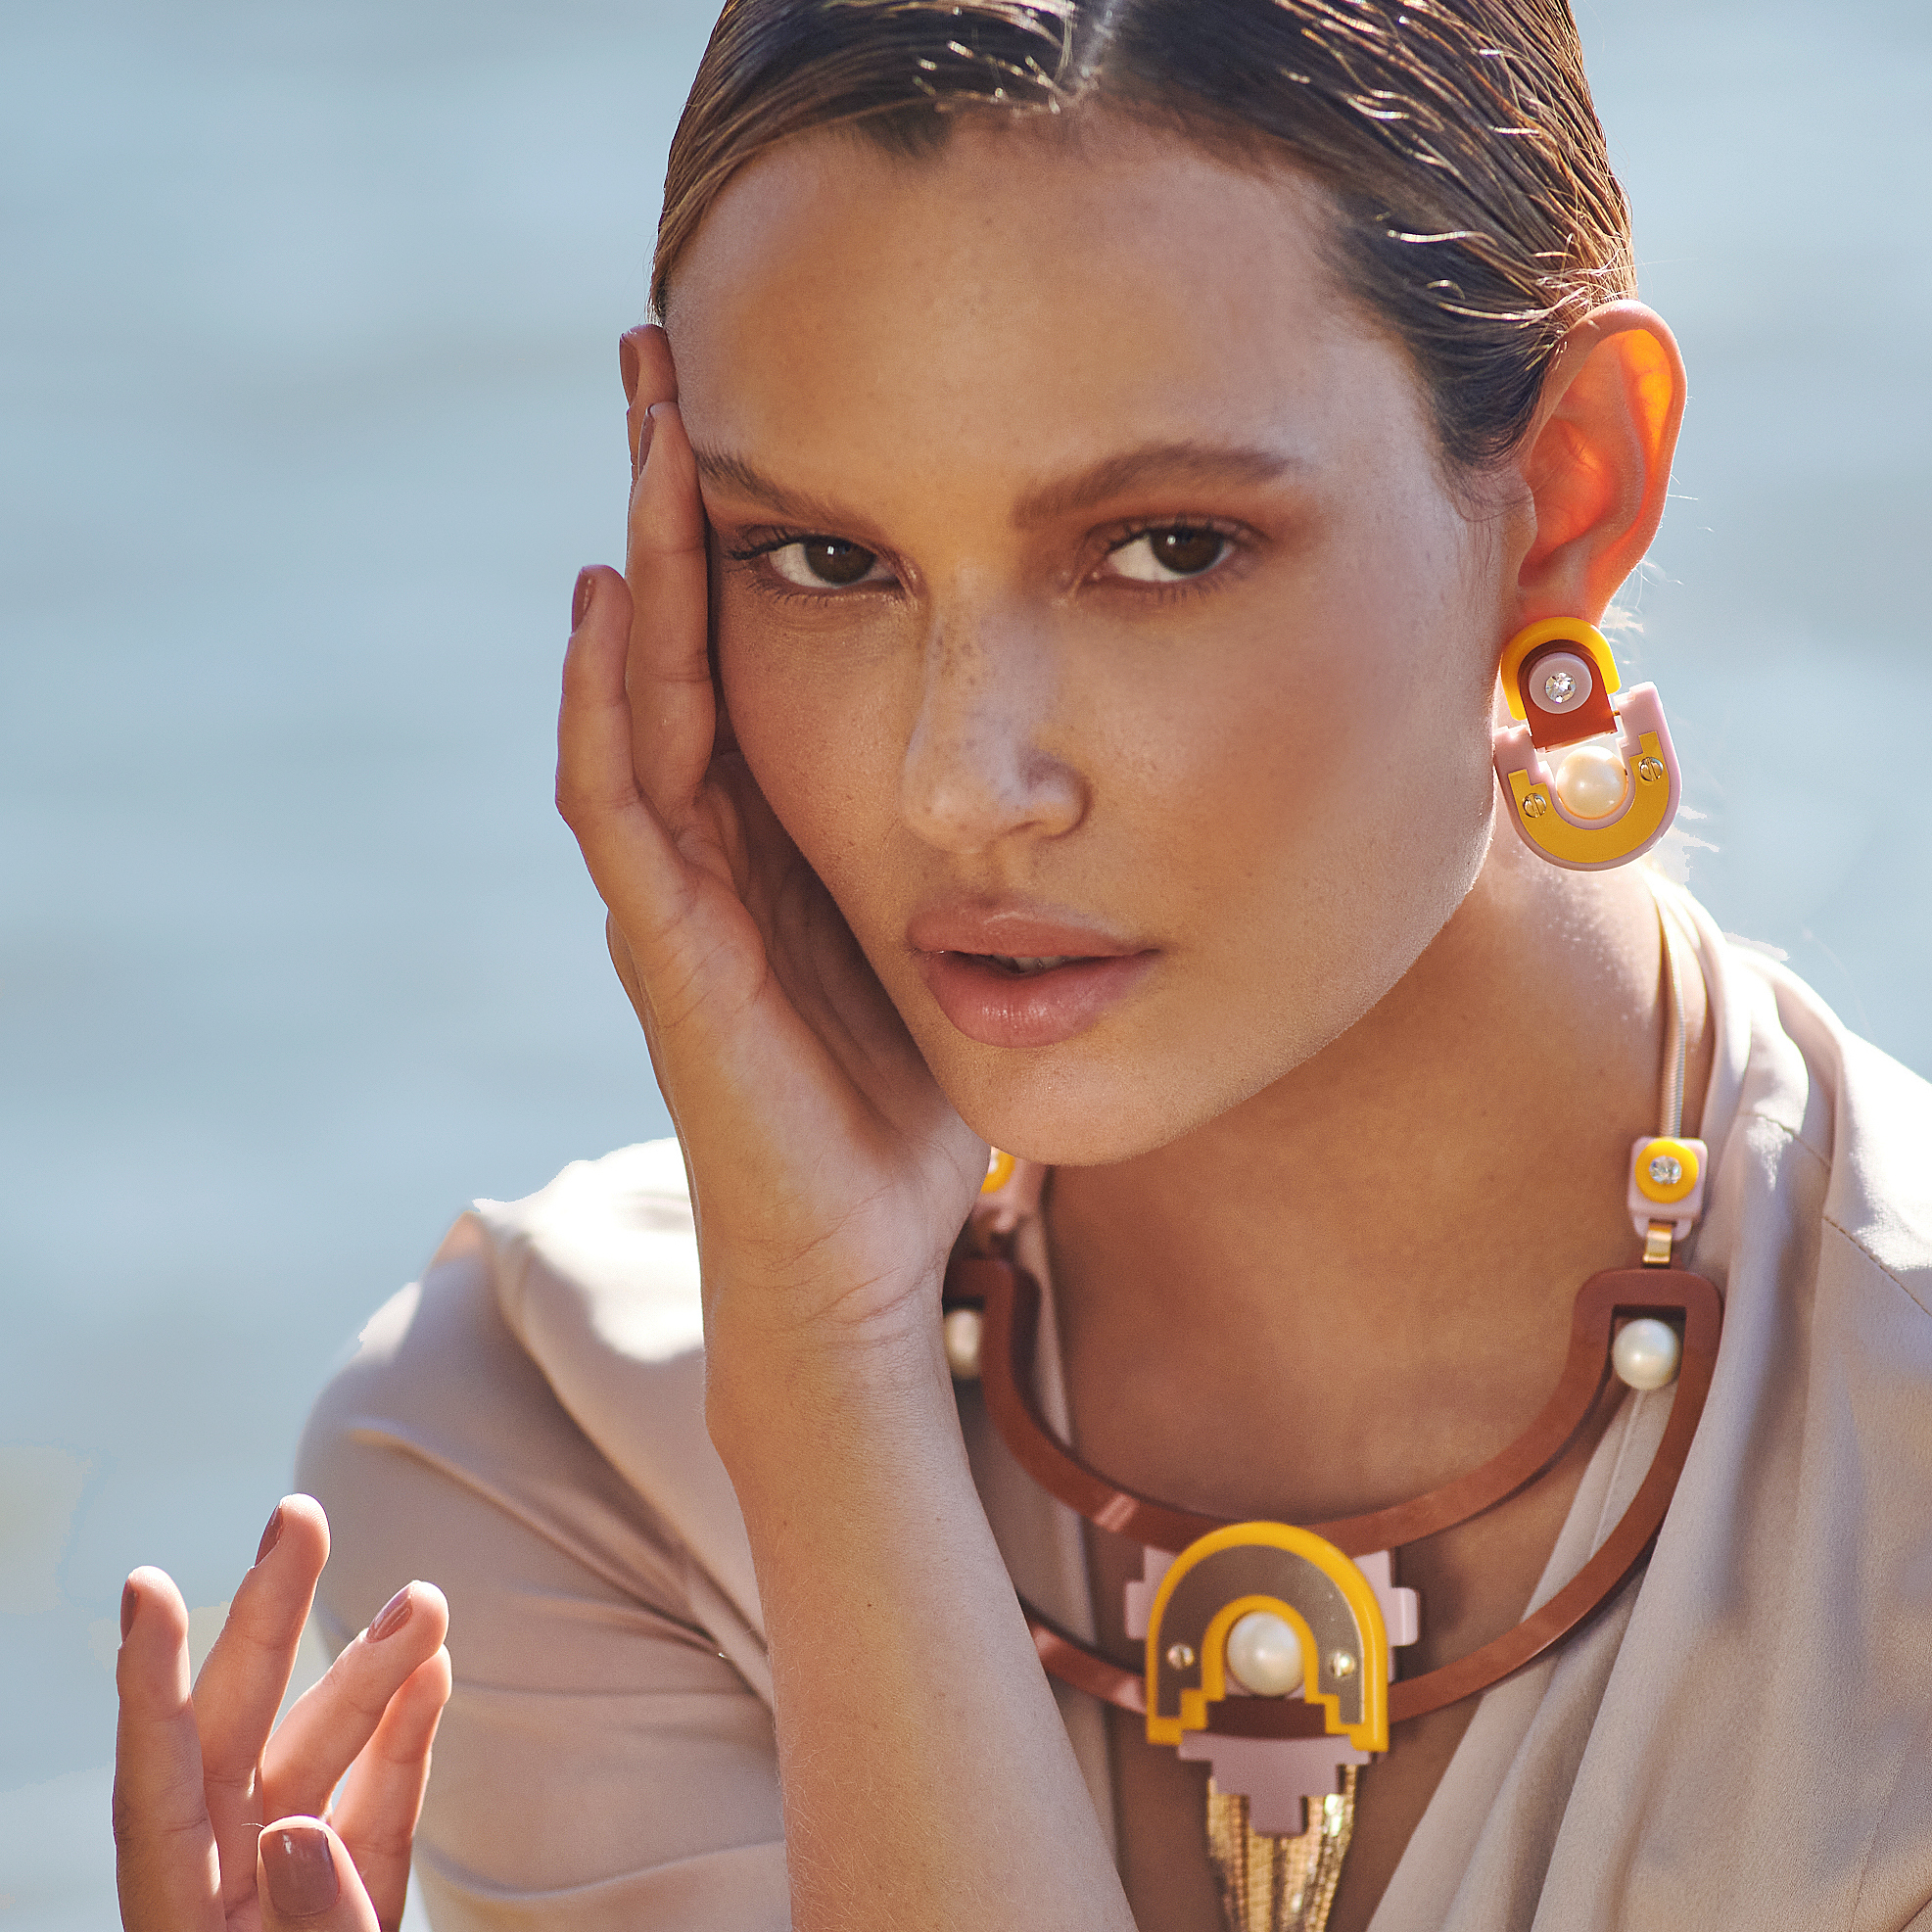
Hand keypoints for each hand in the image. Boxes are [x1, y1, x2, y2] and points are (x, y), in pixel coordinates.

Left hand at [114, 1494, 450, 1931]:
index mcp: (178, 1920)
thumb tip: (300, 1832)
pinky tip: (434, 1669)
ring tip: (426, 1601)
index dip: (150, 1683)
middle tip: (299, 1515)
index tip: (148, 1586)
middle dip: (270, 1616)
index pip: (156, 1781)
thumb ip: (307, 1926)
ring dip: (372, 1671)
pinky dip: (404, 1735)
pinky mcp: (353, 1892)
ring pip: (316, 1753)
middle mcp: (221, 1884)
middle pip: (235, 1731)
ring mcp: (287, 1884)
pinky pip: (374, 1799)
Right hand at [556, 325, 985, 1401]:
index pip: (741, 642)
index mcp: (778, 825)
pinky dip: (609, 703)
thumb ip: (964, 842)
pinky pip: (622, 806)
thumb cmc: (905, 1099)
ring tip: (641, 426)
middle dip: (668, 492)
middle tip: (665, 346)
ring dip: (633, 557)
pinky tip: (613, 600)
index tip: (764, 386)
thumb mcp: (948, 934)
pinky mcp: (667, 954)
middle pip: (672, 634)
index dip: (737, 519)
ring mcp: (676, 893)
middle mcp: (709, 841)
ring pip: (635, 693)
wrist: (859, 1255)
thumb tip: (1065, 752)